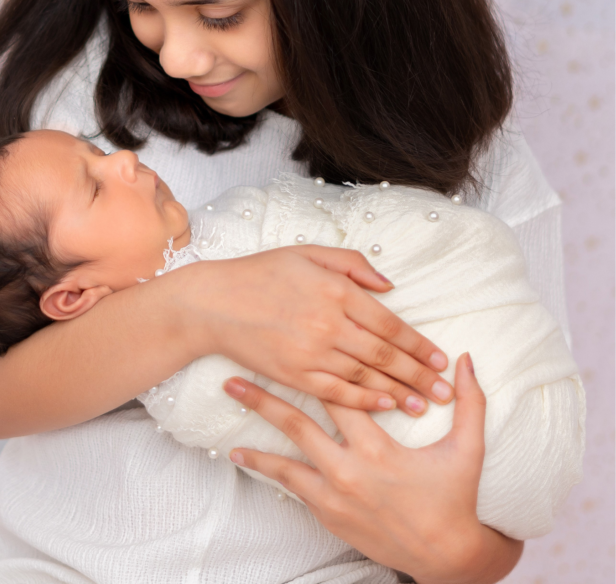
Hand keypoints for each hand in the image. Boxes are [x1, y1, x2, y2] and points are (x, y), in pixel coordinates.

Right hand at [180, 244, 452, 415]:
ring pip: (365, 376)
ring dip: (399, 392)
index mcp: (335, 290)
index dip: (417, 343)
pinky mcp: (293, 374)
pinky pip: (337, 393)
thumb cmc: (262, 272)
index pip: (389, 322)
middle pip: (384, 354)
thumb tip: (389, 285)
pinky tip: (384, 406)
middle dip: (419, 375)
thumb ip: (353, 264)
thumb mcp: (309, 253)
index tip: (440, 359)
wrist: (214, 301)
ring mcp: (311, 352)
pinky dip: (364, 401)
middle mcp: (328, 323)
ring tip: (424, 406)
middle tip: (445, 391)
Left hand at [223, 354, 522, 583]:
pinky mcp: (329, 516)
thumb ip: (469, 402)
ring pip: (284, 465)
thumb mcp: (468, 449)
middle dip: (262, 401)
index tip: (289, 346)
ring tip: (227, 431)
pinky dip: (270, 472)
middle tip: (231, 380)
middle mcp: (349, 472)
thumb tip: (465, 359)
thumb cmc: (455, 497)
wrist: (445, 557)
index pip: (340, 397)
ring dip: (255, 444)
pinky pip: (293, 490)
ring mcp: (335, 498)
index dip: (317, 370)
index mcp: (378, 449)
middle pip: (297, 426)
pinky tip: (247, 458)